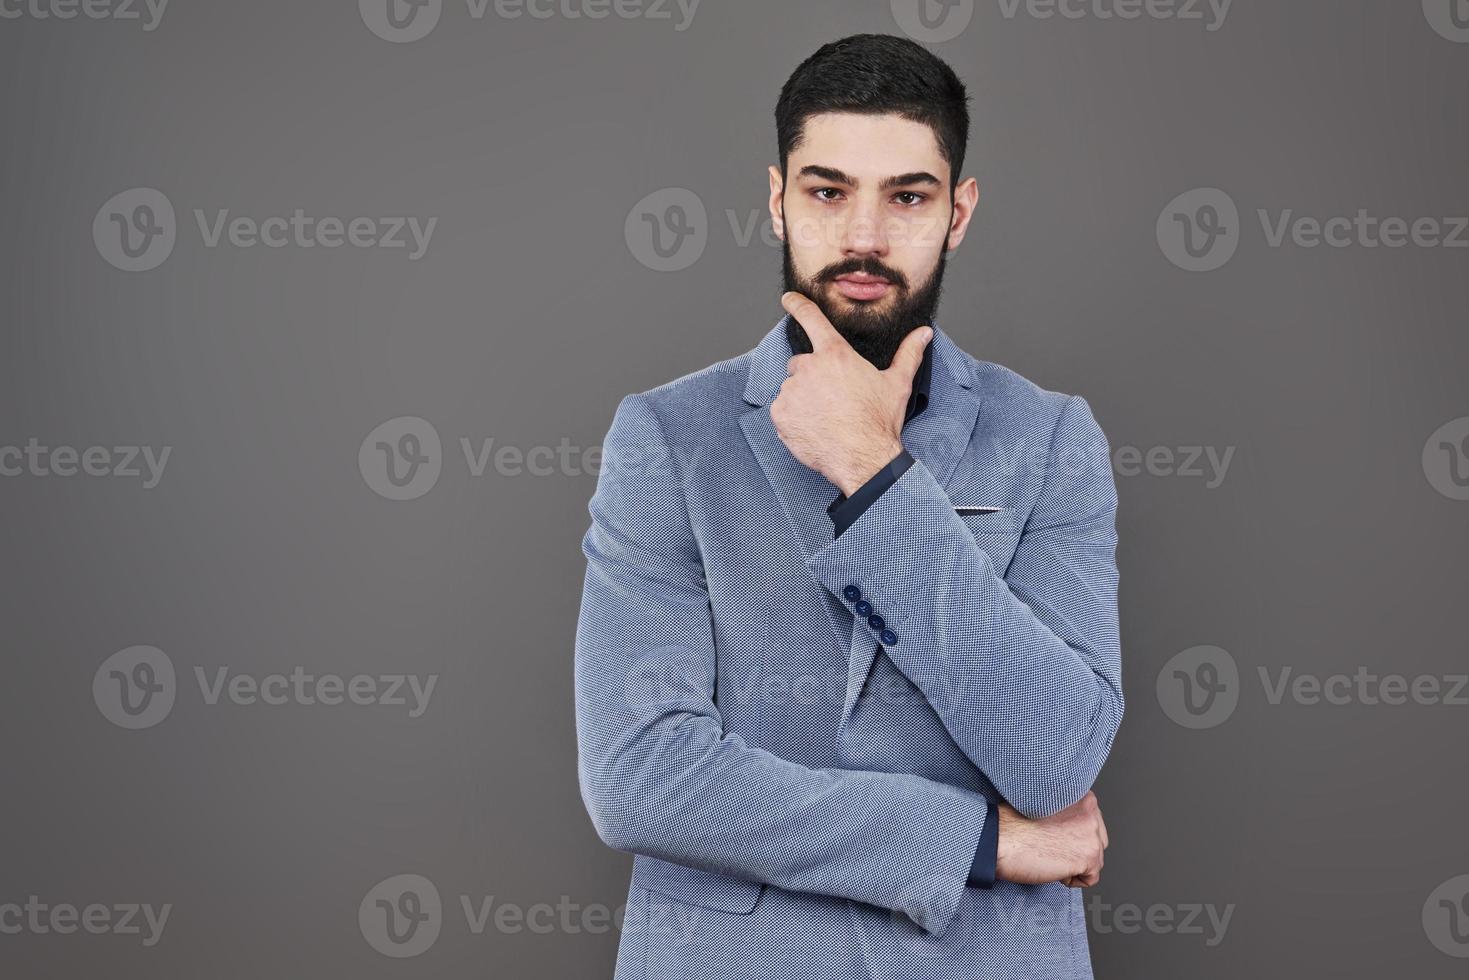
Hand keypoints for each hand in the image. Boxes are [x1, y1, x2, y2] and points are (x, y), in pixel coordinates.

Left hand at [770, 291, 931, 495]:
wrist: (863, 458)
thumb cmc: (879, 422)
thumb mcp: (897, 384)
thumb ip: (908, 353)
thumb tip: (923, 334)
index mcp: (836, 355)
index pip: (813, 320)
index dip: (798, 306)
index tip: (788, 299)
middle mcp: (810, 368)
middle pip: (801, 364)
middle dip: (813, 377)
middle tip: (832, 398)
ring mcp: (792, 391)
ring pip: (792, 388)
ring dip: (803, 399)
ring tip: (825, 416)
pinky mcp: (780, 414)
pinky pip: (782, 410)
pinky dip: (793, 418)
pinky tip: (813, 427)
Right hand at [995, 791, 1108, 887]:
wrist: (1000, 839)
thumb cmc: (1012, 823)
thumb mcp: (1044, 804)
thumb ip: (1066, 810)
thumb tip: (1074, 828)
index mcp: (1080, 795)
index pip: (1091, 822)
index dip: (1070, 834)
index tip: (1054, 836)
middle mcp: (1091, 812)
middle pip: (1097, 842)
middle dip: (1077, 850)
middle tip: (1050, 847)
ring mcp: (1092, 834)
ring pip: (1095, 860)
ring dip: (1073, 865)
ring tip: (1048, 855)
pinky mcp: (1089, 857)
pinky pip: (1090, 878)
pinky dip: (1071, 879)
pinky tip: (1052, 867)